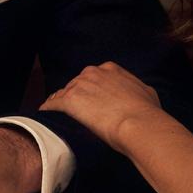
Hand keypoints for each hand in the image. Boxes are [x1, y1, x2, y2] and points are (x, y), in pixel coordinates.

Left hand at [39, 62, 159, 147]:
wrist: (139, 123)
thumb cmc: (147, 112)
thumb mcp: (146, 92)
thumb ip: (134, 89)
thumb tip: (136, 94)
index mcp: (111, 69)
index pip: (92, 77)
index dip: (89, 90)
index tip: (89, 100)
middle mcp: (94, 72)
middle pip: (76, 83)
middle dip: (75, 96)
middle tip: (75, 111)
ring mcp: (80, 85)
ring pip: (63, 93)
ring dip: (60, 103)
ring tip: (56, 115)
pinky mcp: (70, 100)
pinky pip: (53, 103)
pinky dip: (48, 109)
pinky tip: (45, 116)